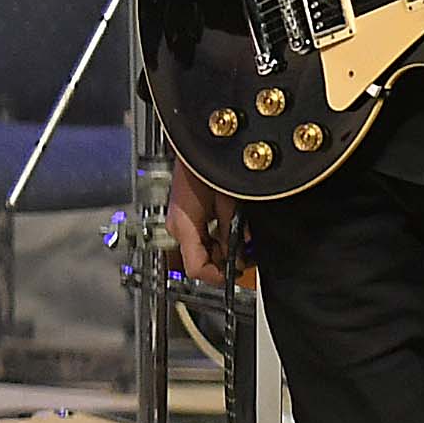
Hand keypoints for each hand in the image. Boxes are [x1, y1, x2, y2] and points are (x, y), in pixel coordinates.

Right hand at [167, 158, 236, 282]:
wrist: (198, 144)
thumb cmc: (210, 165)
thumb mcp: (228, 204)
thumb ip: (231, 234)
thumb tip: (239, 257)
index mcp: (184, 227)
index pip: (196, 268)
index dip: (218, 278)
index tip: (236, 276)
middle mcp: (177, 228)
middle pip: (198, 261)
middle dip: (223, 262)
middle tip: (246, 256)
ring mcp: (178, 222)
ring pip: (200, 250)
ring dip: (220, 250)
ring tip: (240, 240)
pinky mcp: (183, 215)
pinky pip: (199, 236)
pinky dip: (215, 238)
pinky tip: (229, 229)